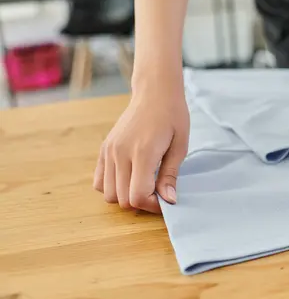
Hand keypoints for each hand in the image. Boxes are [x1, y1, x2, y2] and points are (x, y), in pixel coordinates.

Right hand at [93, 78, 189, 212]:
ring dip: (125, 196)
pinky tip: (129, 177)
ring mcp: (109, 151)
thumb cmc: (173, 116)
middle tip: (157, 192)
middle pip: (122, 199)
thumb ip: (171, 175)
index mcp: (142, 153)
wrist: (155, 92)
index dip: (153, 206)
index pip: (137, 196)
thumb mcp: (180, 146)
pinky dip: (112, 186)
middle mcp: (120, 153)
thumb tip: (169, 201)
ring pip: (107, 193)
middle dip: (141, 203)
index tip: (165, 199)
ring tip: (143, 184)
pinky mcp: (104, 148)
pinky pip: (98, 181)